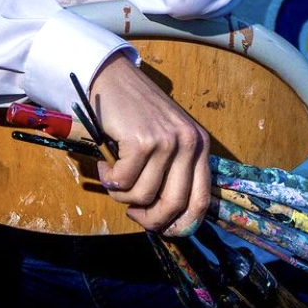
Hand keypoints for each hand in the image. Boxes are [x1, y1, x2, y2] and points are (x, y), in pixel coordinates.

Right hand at [88, 52, 210, 235]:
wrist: (115, 78)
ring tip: (114, 178)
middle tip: (132, 211)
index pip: (201, 200)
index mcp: (200, 145)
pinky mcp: (142, 140)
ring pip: (144, 195)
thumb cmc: (137, 113)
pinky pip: (123, 181)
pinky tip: (106, 166)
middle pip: (174, 204)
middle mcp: (189, 143)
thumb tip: (165, 219)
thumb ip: (172, 170)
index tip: (162, 229)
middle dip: (149, 219)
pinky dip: (110, 180)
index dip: (181, 224)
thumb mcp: (167, 138)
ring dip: (122, 195)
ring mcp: (167, 141)